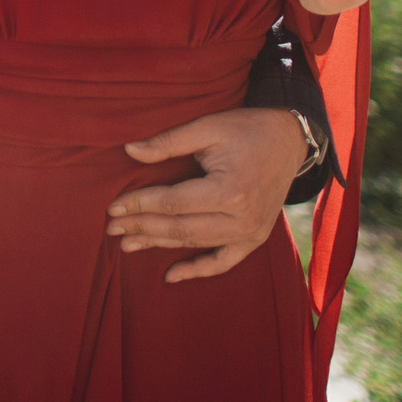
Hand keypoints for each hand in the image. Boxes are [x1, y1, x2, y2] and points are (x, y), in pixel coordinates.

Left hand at [107, 108, 307, 283]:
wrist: (289, 140)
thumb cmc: (247, 129)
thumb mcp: (208, 127)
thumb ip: (168, 142)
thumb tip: (129, 151)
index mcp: (230, 190)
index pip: (173, 203)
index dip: (141, 205)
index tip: (113, 207)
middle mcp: (242, 217)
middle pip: (181, 227)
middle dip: (143, 227)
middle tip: (112, 228)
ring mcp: (251, 232)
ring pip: (196, 243)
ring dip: (160, 246)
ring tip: (127, 245)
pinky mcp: (255, 238)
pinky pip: (223, 262)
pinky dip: (198, 270)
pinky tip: (170, 275)